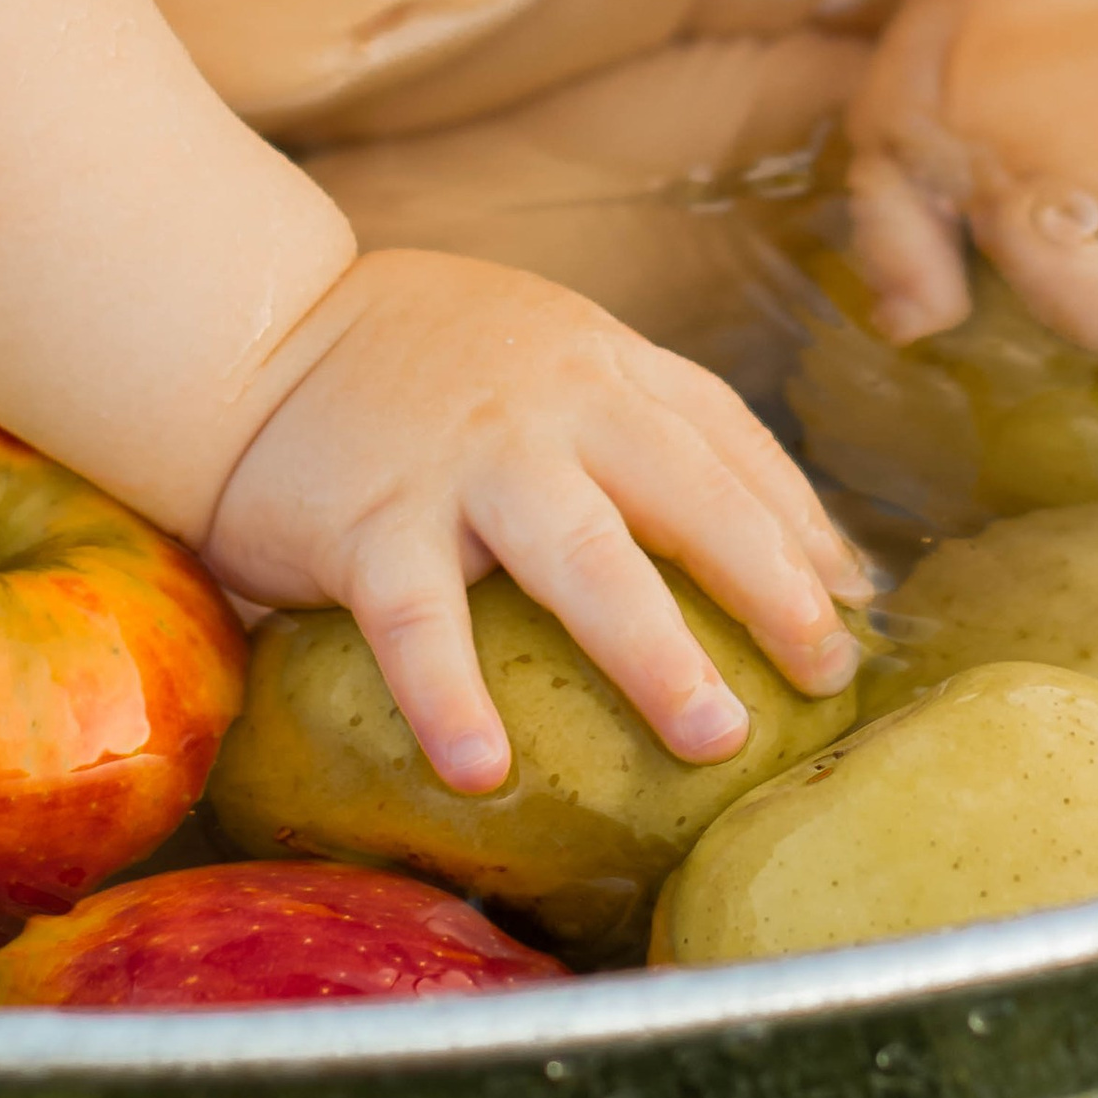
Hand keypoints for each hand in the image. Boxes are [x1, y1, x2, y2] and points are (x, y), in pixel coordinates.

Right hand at [205, 247, 869, 792]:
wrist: (247, 325)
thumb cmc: (412, 360)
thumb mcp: (545, 353)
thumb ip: (637, 424)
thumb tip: (750, 534)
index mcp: (599, 366)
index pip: (727, 439)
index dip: (798, 523)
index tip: (851, 604)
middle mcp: (552, 405)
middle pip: (690, 495)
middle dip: (770, 587)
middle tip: (823, 673)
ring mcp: (465, 462)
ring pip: (585, 558)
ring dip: (656, 651)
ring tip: (713, 736)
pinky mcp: (372, 520)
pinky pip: (421, 623)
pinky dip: (452, 698)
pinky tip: (484, 771)